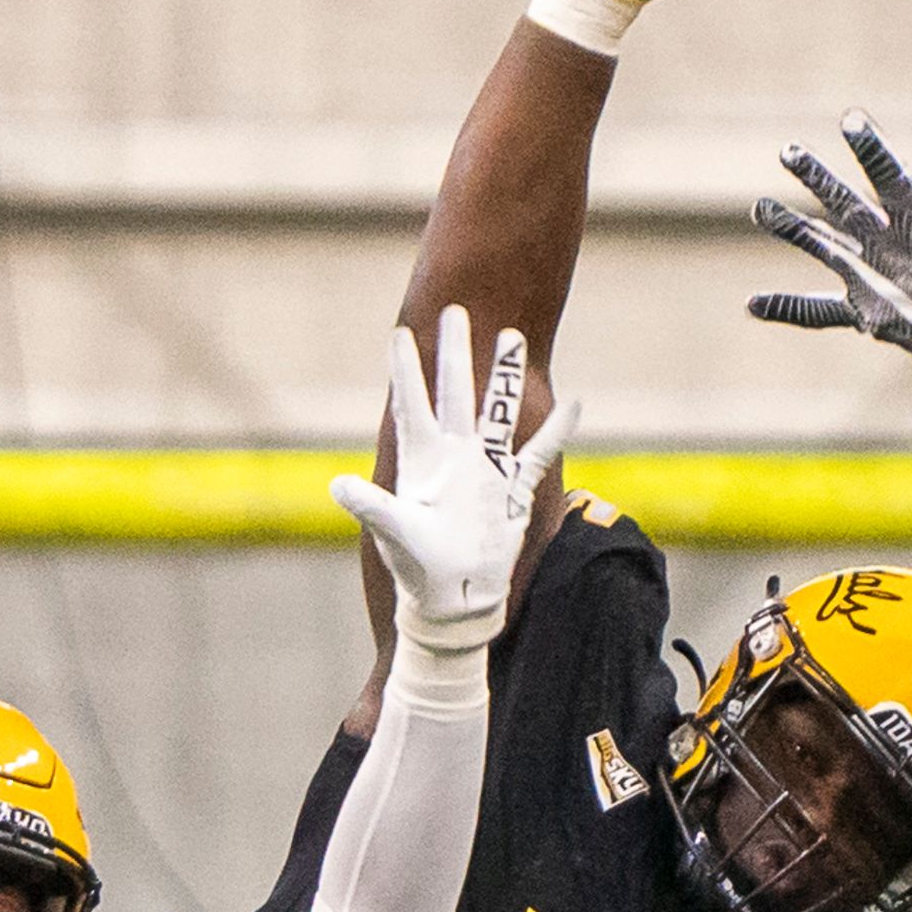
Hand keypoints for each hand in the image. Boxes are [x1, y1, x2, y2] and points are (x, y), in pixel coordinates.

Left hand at [340, 305, 546, 663]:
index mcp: (422, 460)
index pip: (411, 404)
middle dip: (455, 353)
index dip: (404, 369)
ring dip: (505, 378)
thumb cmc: (418, 569)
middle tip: (456, 312)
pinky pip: (537, 453)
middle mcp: (453, 455)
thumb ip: (371, 508)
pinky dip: (555, 431)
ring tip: (513, 338)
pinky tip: (574, 404)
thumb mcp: (393, 535)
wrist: (453, 599)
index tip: (400, 332)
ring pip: (496, 412)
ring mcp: (484, 469)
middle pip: (454, 393)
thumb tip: (338, 486)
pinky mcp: (512, 490)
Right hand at [750, 112, 911, 415]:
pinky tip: (752, 304)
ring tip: (759, 208)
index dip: (872, 150)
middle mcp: (888, 241)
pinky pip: (820, 312)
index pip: (891, 178)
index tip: (850, 118)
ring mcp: (872, 275)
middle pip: (845, 202)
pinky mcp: (866, 312)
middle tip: (788, 150)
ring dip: (793, 229)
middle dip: (818, 178)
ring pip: (823, 247)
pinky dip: (788, 309)